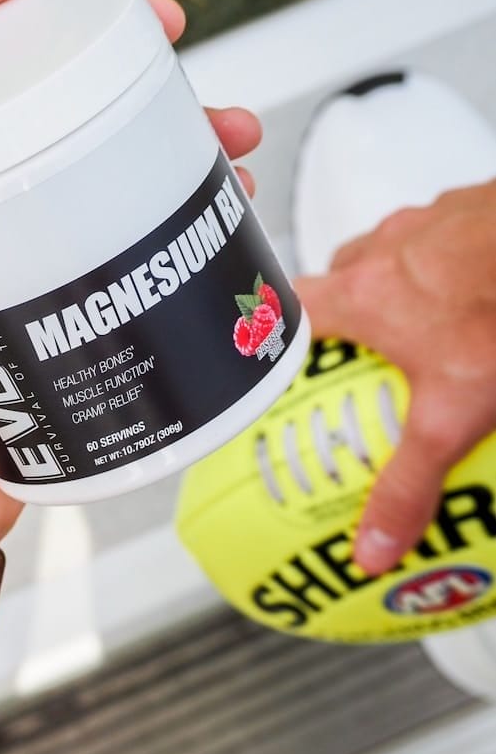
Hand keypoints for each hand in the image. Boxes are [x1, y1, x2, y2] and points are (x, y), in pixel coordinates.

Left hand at [0, 0, 262, 543]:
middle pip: (7, 92)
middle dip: (83, 48)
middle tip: (159, 35)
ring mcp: (1, 249)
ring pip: (77, 156)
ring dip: (154, 127)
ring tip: (223, 128)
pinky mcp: (53, 297)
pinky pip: (110, 232)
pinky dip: (165, 209)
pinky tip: (215, 200)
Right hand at [295, 179, 495, 573]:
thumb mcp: (452, 417)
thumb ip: (407, 484)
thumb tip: (374, 542)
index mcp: (362, 293)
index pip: (288, 309)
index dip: (278, 336)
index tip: (281, 368)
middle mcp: (387, 249)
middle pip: (340, 283)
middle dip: (344, 321)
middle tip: (360, 363)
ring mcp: (430, 223)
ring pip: (392, 258)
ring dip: (398, 292)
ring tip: (424, 336)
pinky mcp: (472, 211)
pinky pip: (443, 242)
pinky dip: (448, 271)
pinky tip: (475, 304)